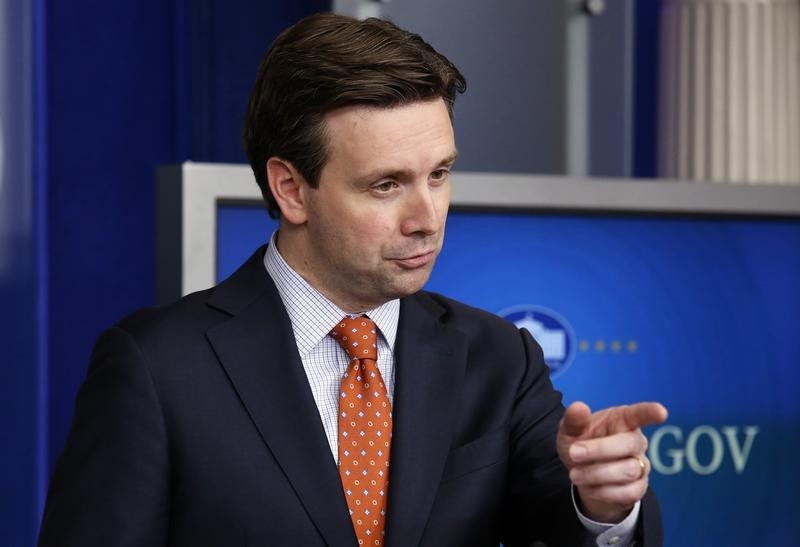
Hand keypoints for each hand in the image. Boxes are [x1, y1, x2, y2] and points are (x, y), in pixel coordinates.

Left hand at [557, 401, 667, 522]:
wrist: (580, 475)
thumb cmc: (579, 444)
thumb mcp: (570, 431)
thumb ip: (574, 419)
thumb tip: (579, 407)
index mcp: (621, 420)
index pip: (639, 414)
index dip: (650, 412)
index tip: (661, 412)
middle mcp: (636, 441)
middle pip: (630, 444)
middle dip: (599, 450)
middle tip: (574, 453)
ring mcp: (641, 465)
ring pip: (628, 471)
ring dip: (596, 474)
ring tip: (575, 474)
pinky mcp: (639, 488)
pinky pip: (628, 493)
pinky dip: (603, 492)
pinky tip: (589, 487)